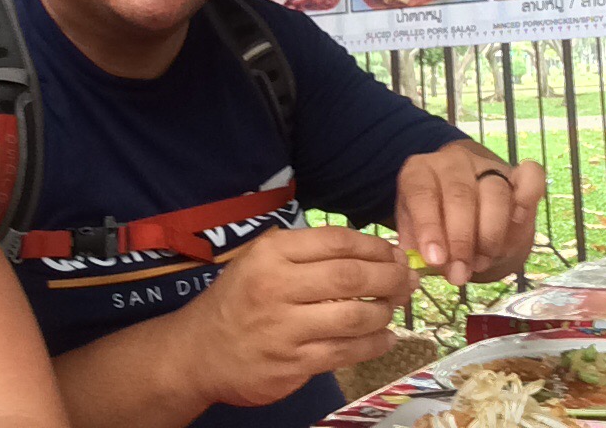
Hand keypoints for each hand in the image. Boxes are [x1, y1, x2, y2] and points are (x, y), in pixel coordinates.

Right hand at [179, 225, 414, 408]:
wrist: (198, 352)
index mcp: (272, 254)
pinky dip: (373, 345)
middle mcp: (278, 286)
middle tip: (408, 279)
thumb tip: (369, 251)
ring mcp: (285, 328)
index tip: (394, 252)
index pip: (336, 241)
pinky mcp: (293, 364)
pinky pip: (345, 352)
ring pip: (354, 316)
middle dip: (390, 277)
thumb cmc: (237, 300)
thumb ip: (305, 253)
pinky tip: (385, 339)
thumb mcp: (259, 260)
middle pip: (351, 276)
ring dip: (385, 311)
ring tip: (394, 308)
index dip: (374, 246)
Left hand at [394, 141, 543, 286]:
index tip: (435, 260)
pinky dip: (529, 195)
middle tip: (459, 273)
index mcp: (420, 171)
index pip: (422, 193)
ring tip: (482, 262)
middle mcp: (452, 162)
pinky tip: (519, 220)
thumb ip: (415, 249)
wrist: (462, 212)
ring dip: (490, 233)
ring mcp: (486, 165)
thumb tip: (417, 270)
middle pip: (460, 194)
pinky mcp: (516, 173)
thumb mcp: (415, 234)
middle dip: (461, 240)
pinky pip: (530, 175)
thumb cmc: (434, 225)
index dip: (429, 228)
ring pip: (494, 191)